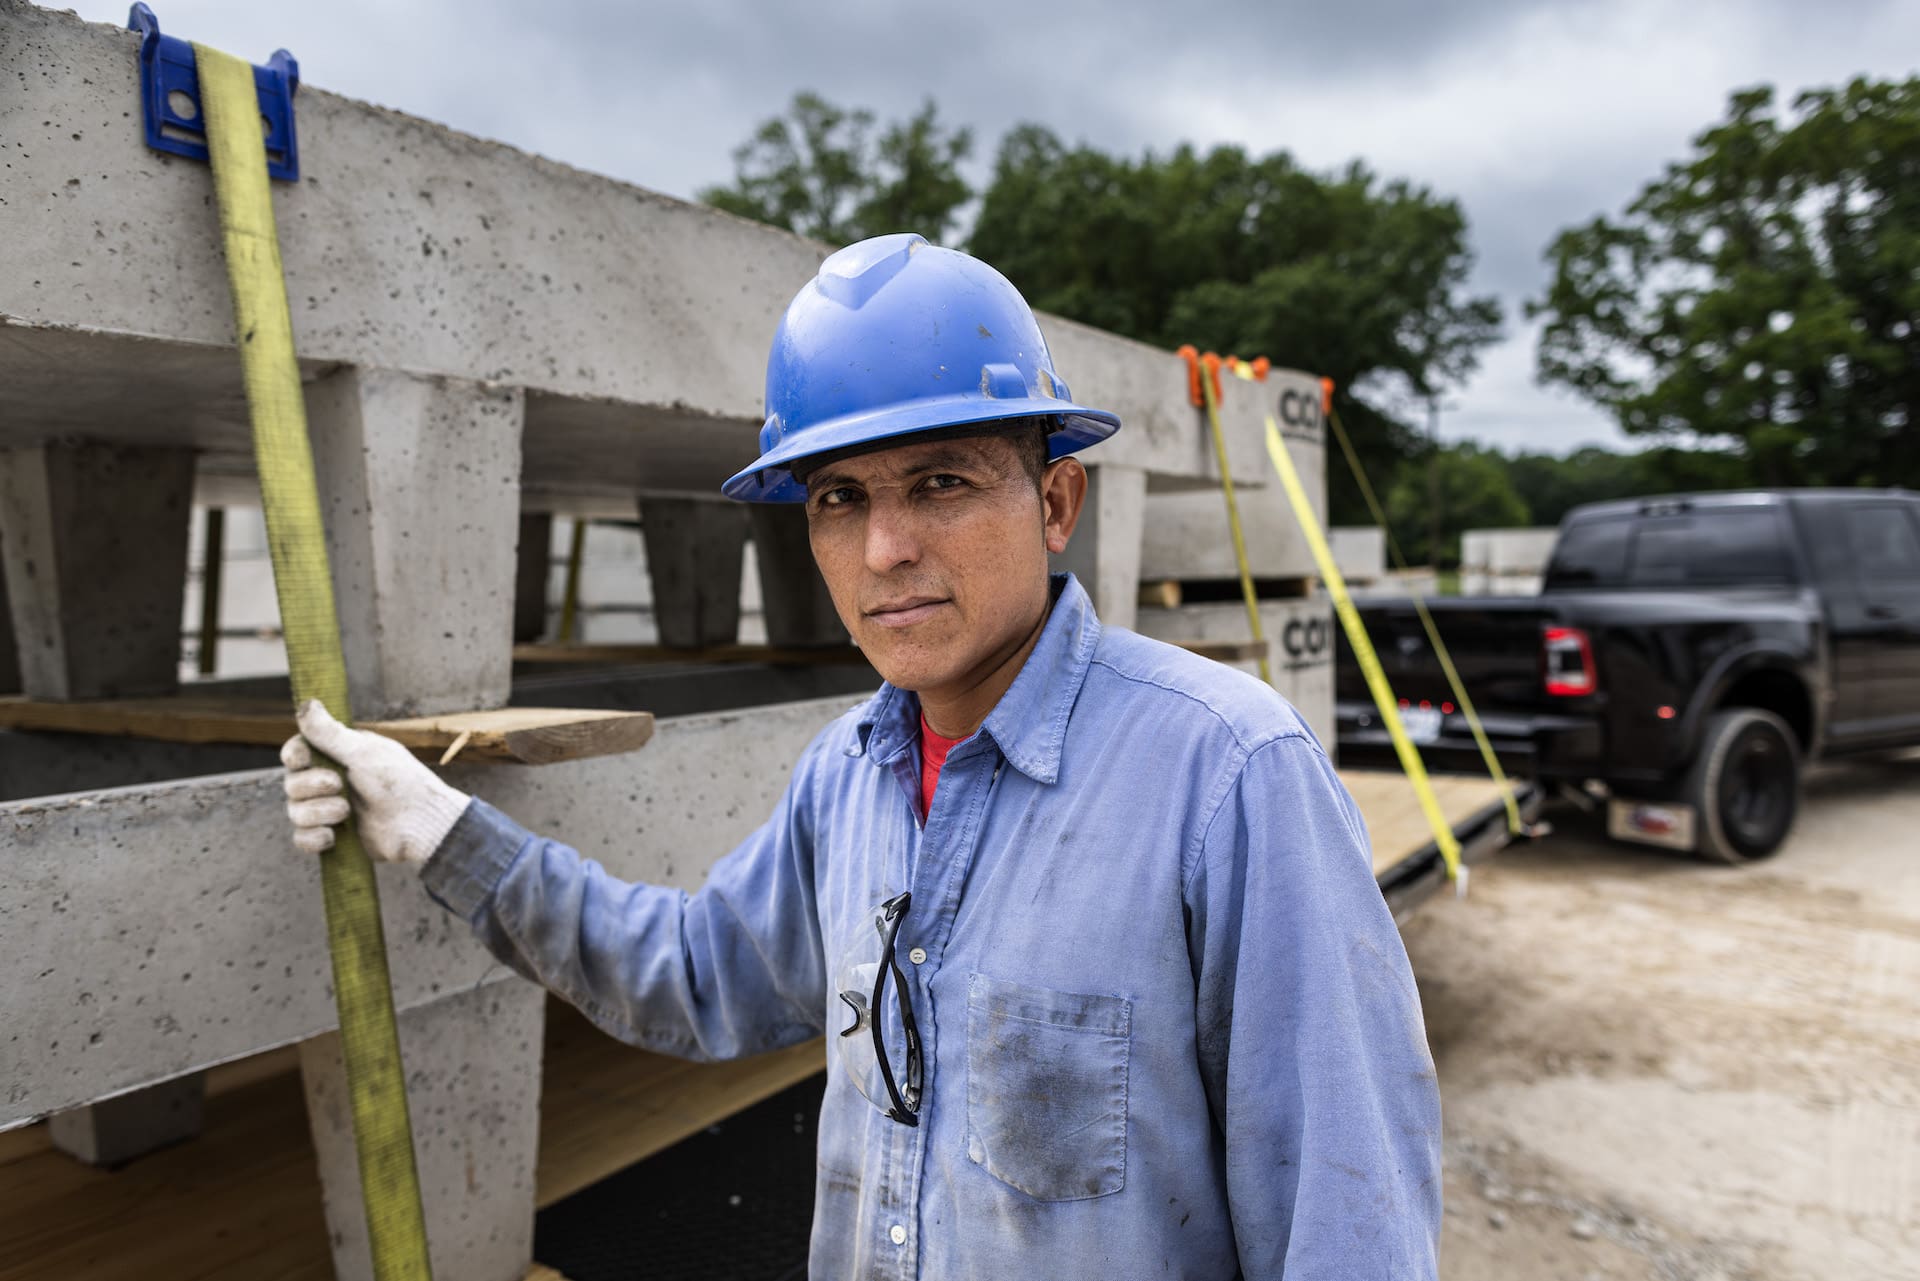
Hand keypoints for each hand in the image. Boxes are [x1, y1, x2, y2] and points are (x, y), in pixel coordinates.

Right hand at [281, 700, 471, 865]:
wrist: (420, 823)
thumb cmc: (399, 781)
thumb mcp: (364, 753)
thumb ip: (330, 733)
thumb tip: (306, 703)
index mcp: (336, 755)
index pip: (295, 752)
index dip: (294, 756)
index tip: (303, 759)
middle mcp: (328, 781)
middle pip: (291, 783)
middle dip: (311, 786)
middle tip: (339, 785)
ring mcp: (328, 810)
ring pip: (295, 812)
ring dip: (317, 812)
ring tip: (346, 812)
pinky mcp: (332, 836)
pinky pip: (302, 839)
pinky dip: (313, 838)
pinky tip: (333, 836)